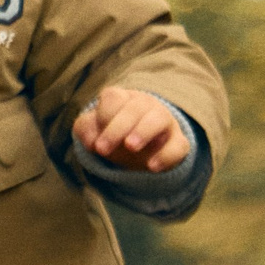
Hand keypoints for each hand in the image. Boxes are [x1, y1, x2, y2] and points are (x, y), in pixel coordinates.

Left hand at [75, 87, 190, 172]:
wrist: (142, 150)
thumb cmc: (113, 134)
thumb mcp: (94, 131)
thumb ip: (86, 129)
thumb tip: (92, 141)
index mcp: (122, 99)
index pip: (113, 98)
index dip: (103, 117)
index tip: (96, 143)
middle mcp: (145, 106)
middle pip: (135, 108)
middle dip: (117, 127)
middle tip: (102, 149)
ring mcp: (164, 122)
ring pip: (159, 118)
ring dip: (143, 131)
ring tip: (130, 147)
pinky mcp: (178, 142)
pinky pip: (178, 145)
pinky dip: (166, 155)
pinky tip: (152, 167)